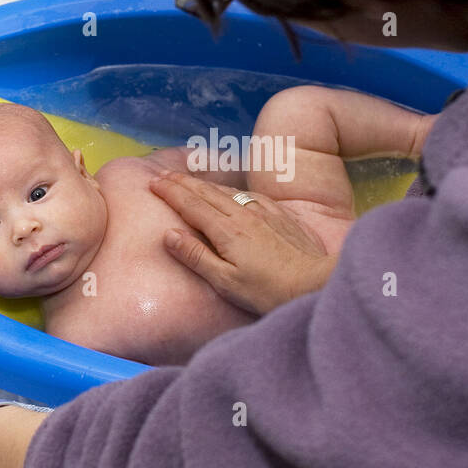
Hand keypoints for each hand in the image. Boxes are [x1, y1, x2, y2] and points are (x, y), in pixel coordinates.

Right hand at [148, 170, 336, 315]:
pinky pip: (251, 195)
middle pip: (206, 193)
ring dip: (204, 184)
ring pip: (228, 191)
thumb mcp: (226, 282)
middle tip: (163, 176)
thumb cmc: (268, 290)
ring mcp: (264, 213)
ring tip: (189, 180)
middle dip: (182, 183)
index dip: (170, 193)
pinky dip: (233, 190)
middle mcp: (243, 215)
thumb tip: (169, 234)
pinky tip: (233, 192)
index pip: (191, 205)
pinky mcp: (281, 216)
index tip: (153, 184)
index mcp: (226, 231)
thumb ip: (196, 257)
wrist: (314, 282)